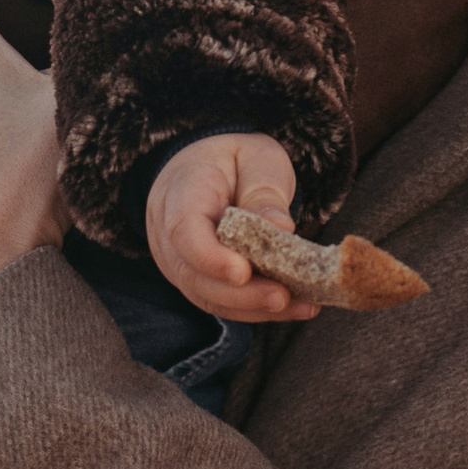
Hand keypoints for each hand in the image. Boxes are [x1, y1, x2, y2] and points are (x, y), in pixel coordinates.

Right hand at [144, 133, 321, 323]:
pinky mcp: (196, 281)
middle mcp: (168, 234)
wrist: (210, 168)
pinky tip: (294, 307)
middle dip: (241, 293)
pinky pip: (221, 302)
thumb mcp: (256, 159)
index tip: (242, 272)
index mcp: (179, 193)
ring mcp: (178, 262)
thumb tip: (281, 229)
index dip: (209, 257)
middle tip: (282, 296)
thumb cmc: (235, 161)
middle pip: (195, 274)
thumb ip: (264, 193)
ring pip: (208, 296)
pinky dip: (255, 309)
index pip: (183, 230)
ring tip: (300, 306)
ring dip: (254, 307)